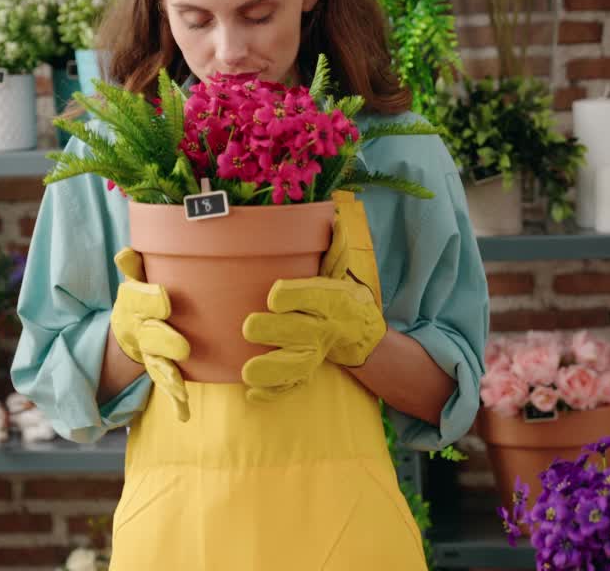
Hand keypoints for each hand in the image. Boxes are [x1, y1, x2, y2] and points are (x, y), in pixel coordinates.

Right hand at [110, 247, 190, 420]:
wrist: (131, 327)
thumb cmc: (142, 296)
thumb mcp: (135, 279)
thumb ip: (133, 266)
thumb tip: (125, 253)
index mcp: (134, 304)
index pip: (137, 299)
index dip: (148, 298)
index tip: (164, 298)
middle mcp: (142, 330)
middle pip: (151, 336)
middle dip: (164, 341)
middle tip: (182, 347)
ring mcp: (150, 353)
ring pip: (158, 365)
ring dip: (169, 378)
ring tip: (180, 390)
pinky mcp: (161, 370)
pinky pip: (168, 385)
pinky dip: (175, 400)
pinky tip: (183, 413)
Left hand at [240, 195, 386, 400]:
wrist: (361, 334)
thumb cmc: (339, 294)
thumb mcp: (342, 267)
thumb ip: (334, 245)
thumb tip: (334, 216)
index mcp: (332, 298)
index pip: (314, 295)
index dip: (293, 295)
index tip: (274, 295)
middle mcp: (324, 327)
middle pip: (300, 331)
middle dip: (275, 330)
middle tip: (249, 326)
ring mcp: (315, 352)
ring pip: (294, 364)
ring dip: (271, 369)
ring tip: (248, 372)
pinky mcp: (307, 370)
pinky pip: (291, 384)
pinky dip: (273, 391)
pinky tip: (253, 393)